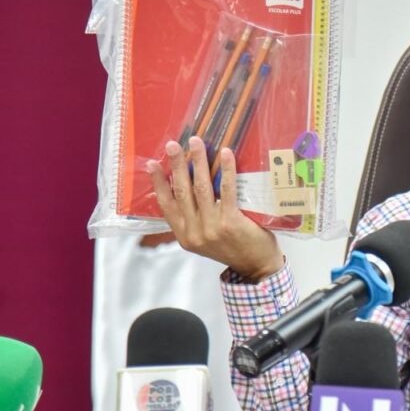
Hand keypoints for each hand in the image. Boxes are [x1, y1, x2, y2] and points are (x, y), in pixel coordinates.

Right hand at [146, 137, 283, 280]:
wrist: (258, 267)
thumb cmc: (235, 248)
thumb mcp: (206, 239)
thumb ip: (195, 220)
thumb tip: (188, 188)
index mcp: (185, 236)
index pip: (166, 205)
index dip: (158, 183)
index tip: (151, 164)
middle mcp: (195, 232)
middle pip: (181, 191)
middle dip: (176, 165)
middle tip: (173, 144)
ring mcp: (212, 228)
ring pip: (201, 188)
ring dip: (198, 162)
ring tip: (195, 143)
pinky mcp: (231, 222)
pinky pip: (226, 190)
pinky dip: (226, 170)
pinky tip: (225, 154)